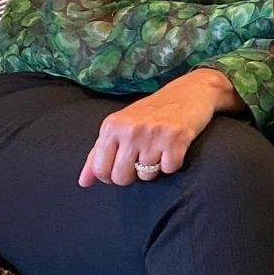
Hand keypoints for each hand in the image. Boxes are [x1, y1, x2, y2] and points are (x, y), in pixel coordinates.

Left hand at [78, 69, 229, 186]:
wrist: (189, 91)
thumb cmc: (152, 111)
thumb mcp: (120, 126)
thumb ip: (98, 153)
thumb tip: (83, 182)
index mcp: (112, 126)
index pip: (101, 169)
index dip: (110, 176)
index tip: (121, 166)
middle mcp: (130, 129)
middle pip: (122, 177)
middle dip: (133, 175)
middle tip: (142, 159)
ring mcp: (153, 134)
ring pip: (147, 175)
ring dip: (155, 167)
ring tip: (159, 148)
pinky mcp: (176, 139)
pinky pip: (169, 169)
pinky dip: (172, 163)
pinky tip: (173, 147)